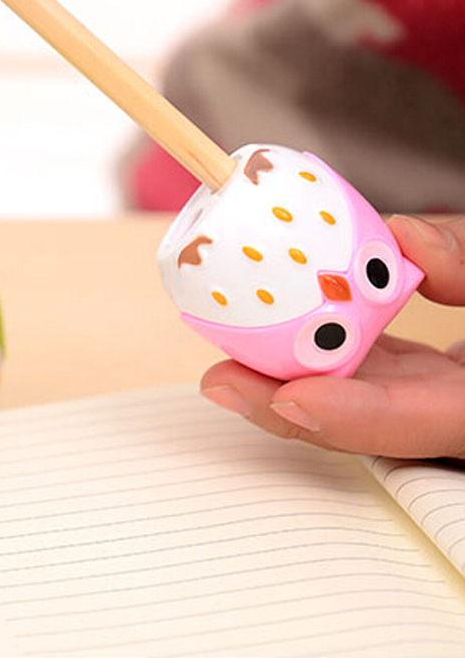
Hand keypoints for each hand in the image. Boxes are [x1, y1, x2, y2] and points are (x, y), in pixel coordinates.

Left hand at [200, 215, 464, 458]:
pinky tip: (269, 338)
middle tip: (220, 381)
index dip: (361, 419)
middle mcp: (460, 417)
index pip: (430, 422)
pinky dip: (319, 359)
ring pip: (359, 405)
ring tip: (223, 365)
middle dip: (291, 411)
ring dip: (287, 385)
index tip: (292, 399)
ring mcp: (440, 404)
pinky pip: (366, 378)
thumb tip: (404, 235)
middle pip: (371, 427)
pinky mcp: (424, 383)